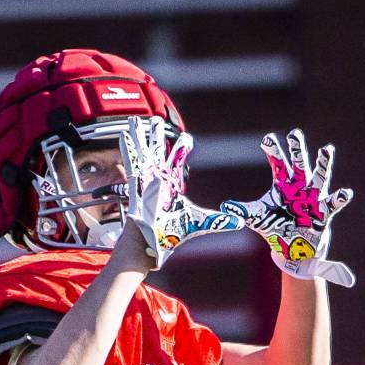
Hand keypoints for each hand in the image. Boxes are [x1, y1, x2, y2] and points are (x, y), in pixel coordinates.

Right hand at [95, 116, 243, 269]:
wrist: (150, 244)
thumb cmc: (168, 235)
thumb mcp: (198, 223)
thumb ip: (217, 221)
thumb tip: (241, 222)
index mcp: (171, 185)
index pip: (178, 162)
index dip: (182, 149)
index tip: (187, 138)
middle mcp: (157, 179)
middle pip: (158, 152)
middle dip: (157, 136)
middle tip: (156, 120)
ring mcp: (145, 180)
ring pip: (142, 153)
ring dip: (139, 137)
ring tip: (135, 120)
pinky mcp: (136, 184)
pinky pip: (131, 163)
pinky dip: (127, 148)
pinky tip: (123, 135)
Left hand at [221, 129, 355, 286]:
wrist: (292, 249)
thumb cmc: (275, 226)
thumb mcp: (257, 218)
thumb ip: (242, 211)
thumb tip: (224, 206)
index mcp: (283, 184)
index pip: (278, 163)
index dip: (273, 151)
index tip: (267, 138)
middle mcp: (300, 187)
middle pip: (299, 163)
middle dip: (297, 149)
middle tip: (295, 132)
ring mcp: (313, 198)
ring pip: (319, 177)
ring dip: (323, 164)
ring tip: (327, 149)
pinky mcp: (323, 213)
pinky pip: (333, 204)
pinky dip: (339, 198)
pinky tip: (345, 192)